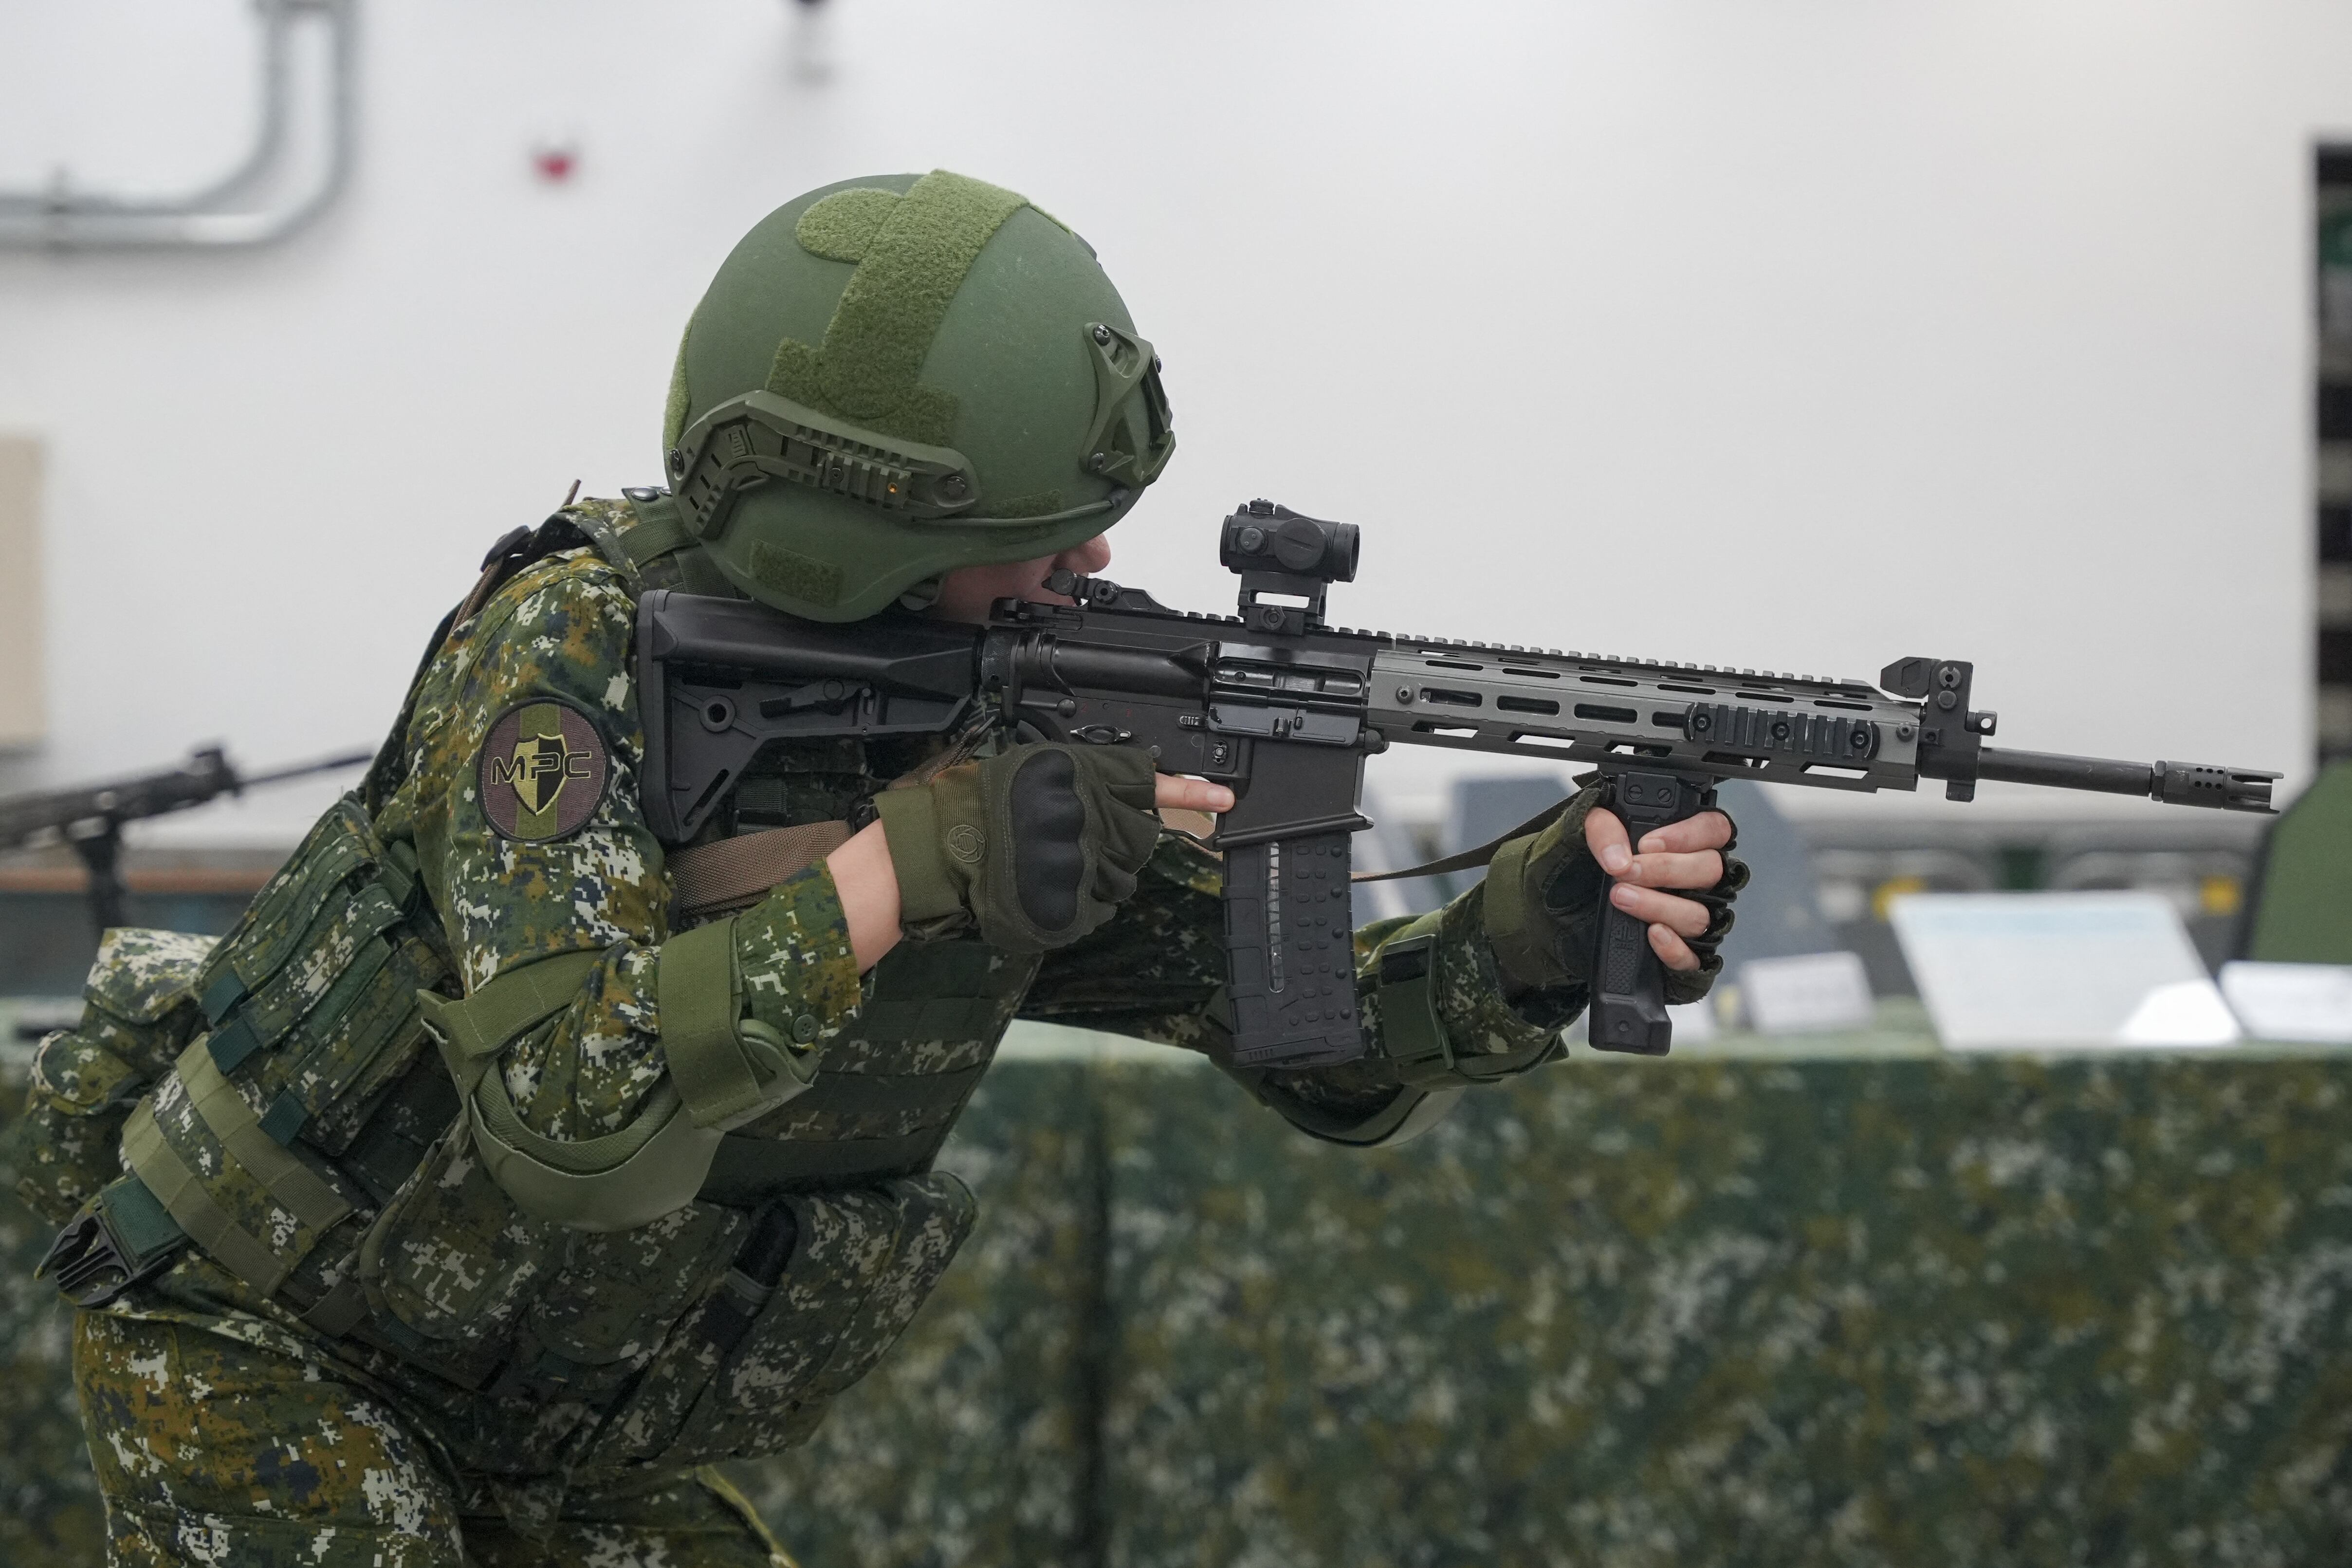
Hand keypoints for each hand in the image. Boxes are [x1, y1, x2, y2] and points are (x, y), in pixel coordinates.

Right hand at [860, 745, 1235, 956]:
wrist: (939, 848)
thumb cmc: (973, 805)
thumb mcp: (1033, 771)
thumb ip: (1080, 781)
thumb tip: (1113, 795)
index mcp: (1084, 777)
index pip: (1152, 783)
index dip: (1191, 794)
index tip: (1226, 800)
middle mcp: (1093, 818)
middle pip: (1138, 836)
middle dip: (1117, 840)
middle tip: (1074, 838)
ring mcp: (1086, 863)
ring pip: (1119, 874)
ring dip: (1096, 873)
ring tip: (1048, 861)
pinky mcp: (1076, 902)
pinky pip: (1097, 907)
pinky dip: (1080, 904)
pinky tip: (1047, 888)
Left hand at [1482, 783, 1745, 997]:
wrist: (1553, 912)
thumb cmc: (1579, 868)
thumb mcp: (1582, 835)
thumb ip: (1601, 827)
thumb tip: (1618, 857)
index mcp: (1684, 842)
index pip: (1713, 829)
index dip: (1689, 835)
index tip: (1647, 844)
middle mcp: (1695, 881)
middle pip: (1710, 871)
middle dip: (1666, 870)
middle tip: (1626, 872)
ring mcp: (1691, 918)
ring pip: (1699, 914)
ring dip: (1660, 906)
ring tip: (1622, 898)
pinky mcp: (1681, 956)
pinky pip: (1693, 959)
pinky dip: (1674, 948)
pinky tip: (1653, 935)